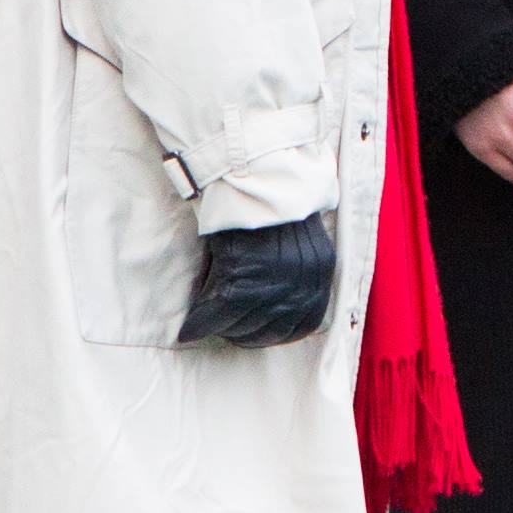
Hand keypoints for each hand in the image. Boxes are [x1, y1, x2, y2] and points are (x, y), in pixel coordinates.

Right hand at [177, 212, 340, 346]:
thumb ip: (294, 273)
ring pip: (246, 322)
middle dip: (250, 336)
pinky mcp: (245, 274)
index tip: (261, 337)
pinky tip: (192, 327)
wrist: (250, 174)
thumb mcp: (297, 239)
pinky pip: (222, 312)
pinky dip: (204, 322)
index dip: (281, 334)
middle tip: (230, 337)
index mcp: (321, 267)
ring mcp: (276, 278)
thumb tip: (273, 307)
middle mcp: (303, 277)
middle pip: (275, 327)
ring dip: (226, 330)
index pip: (307, 322)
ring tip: (211, 328)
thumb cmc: (268, 203)